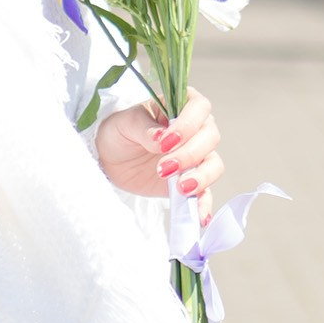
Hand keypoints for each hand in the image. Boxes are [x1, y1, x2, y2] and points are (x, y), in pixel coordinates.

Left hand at [97, 86, 222, 217]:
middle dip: (190, 154)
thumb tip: (163, 138)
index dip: (188, 125)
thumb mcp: (125, 123)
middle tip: (164, 168)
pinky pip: (205, 193)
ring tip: (179, 188)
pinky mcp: (190, 182)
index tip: (165, 142)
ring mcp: (196, 157)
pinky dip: (204, 205)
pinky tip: (200, 217)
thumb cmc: (119, 131)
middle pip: (210, 137)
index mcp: (181, 105)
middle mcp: (195, 129)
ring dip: (200, 177)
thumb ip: (144, 128)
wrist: (109, 159)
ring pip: (214, 164)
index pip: (199, 108)